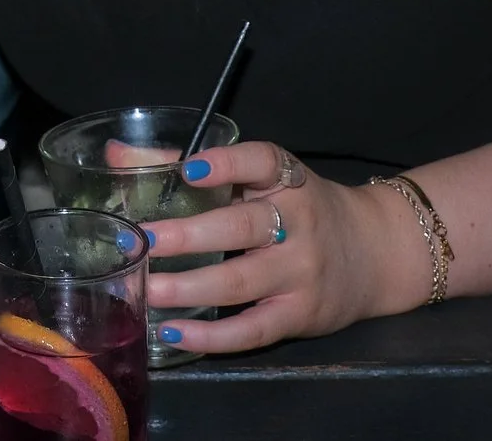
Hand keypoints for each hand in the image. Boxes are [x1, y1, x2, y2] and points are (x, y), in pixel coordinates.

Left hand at [138, 143, 418, 353]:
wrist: (375, 252)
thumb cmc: (302, 210)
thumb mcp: (263, 179)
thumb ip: (193, 165)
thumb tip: (116, 154)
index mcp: (287, 180)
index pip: (263, 162)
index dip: (228, 163)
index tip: (190, 169)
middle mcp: (299, 223)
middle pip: (243, 227)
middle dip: (189, 234)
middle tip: (143, 239)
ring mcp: (301, 272)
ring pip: (242, 281)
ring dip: (189, 287)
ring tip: (146, 289)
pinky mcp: (300, 315)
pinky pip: (252, 329)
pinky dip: (212, 336)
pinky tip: (175, 332)